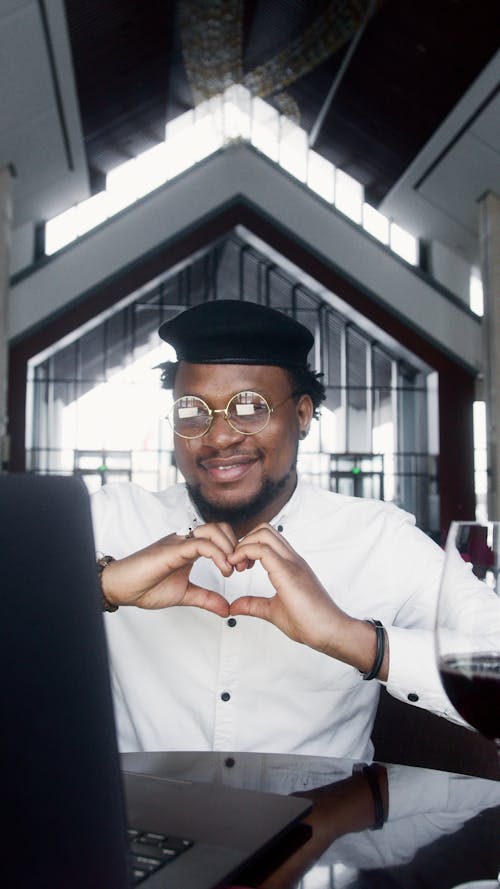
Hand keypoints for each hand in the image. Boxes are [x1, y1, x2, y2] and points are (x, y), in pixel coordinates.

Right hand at [101, 522, 242, 616]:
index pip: (219, 537)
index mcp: (189, 549)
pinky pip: (200, 544)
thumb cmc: (145, 587)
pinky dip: (217, 555)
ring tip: (231, 569)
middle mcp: (185, 541)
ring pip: (213, 531)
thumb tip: (226, 609)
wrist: (120, 587)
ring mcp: (178, 542)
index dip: (235, 549)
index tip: (241, 569)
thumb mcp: (184, 594)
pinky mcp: (172, 549)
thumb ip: (206, 598)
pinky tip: (223, 570)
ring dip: (229, 548)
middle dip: (237, 545)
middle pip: (220, 528)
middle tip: (241, 568)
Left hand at [228, 524, 387, 677]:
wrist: (330, 631)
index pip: (267, 538)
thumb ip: (254, 605)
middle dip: (243, 541)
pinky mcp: (289, 572)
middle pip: (264, 529)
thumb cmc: (309, 622)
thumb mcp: (273, 611)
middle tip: (236, 564)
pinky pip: (263, 550)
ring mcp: (292, 563)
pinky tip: (239, 568)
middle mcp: (292, 559)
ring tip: (237, 566)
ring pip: (263, 534)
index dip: (247, 546)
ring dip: (243, 545)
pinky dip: (244, 553)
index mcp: (290, 565)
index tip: (238, 566)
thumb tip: (234, 606)